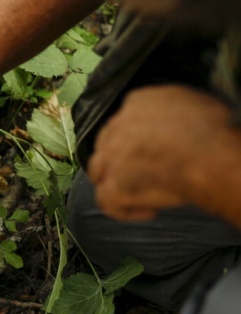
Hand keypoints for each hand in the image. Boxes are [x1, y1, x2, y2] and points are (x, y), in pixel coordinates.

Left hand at [88, 85, 240, 220]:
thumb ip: (171, 110)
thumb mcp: (193, 102)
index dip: (135, 138)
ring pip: (99, 170)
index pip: (125, 120)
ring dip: (115, 182)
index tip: (152, 150)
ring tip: (140, 192)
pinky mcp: (113, 185)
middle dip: (121, 159)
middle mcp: (117, 126)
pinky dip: (125, 211)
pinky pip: (107, 201)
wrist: (211, 157)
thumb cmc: (214, 131)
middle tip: (144, 172)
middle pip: (107, 145)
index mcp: (138, 101)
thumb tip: (174, 122)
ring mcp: (110, 157)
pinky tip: (149, 212)